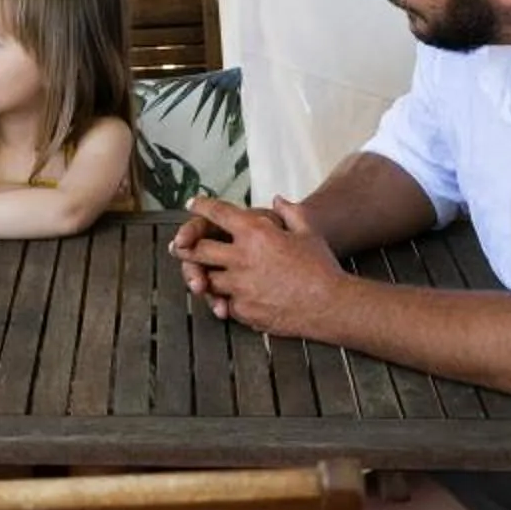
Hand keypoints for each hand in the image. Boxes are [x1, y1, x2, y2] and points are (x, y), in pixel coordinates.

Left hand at [175, 197, 343, 337]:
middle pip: (198, 250)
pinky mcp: (242, 309)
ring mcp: (239, 286)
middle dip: (187, 247)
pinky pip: (225, 303)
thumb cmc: (321, 266)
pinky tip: (234, 297)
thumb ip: (290, 212)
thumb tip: (278, 200)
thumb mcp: (308, 231)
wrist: (330, 304)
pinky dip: (227, 300)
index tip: (192, 204)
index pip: (217, 214)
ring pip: (208, 280)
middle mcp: (241, 257)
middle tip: (181, 246)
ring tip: (204, 276)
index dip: (201, 207)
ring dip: (207, 277)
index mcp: (256, 233)